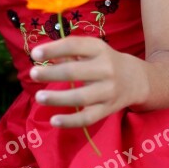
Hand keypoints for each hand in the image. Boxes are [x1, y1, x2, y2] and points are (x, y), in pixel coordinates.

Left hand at [29, 36, 145, 127]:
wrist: (136, 79)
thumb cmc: (105, 60)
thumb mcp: (92, 49)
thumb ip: (69, 51)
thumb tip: (41, 54)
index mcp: (98, 49)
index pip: (73, 46)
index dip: (53, 49)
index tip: (34, 53)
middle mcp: (106, 69)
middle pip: (74, 72)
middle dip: (51, 73)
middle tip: (32, 74)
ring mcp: (108, 91)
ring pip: (80, 97)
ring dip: (58, 98)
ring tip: (39, 97)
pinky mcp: (108, 109)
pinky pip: (88, 118)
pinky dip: (70, 121)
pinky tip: (53, 120)